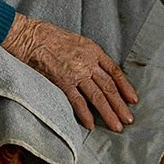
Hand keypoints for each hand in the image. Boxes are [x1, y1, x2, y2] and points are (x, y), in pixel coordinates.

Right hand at [3, 13, 139, 131]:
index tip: (133, 99)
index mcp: (93, 50)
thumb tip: (97, 73)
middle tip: (129, 120)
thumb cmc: (49, 36)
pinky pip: (77, 102)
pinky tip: (91, 125)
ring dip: (108, 113)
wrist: (30, 36)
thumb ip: (88, 56)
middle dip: (120, 105)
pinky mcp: (62, 81)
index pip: (115, 72)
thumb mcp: (76, 41)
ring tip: (116, 126)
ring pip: (98, 96)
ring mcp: (76, 72)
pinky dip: (85, 115)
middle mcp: (88, 62)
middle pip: (109, 87)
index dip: (125, 87)